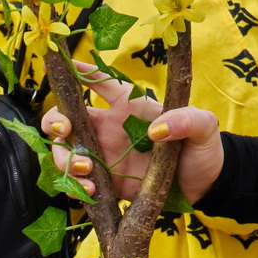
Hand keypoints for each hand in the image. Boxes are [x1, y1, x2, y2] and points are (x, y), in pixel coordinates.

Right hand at [40, 63, 224, 203]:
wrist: (203, 186)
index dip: (79, 72)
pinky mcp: (105, 183)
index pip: (99, 82)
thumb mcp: (203, 126)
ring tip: (86, 169)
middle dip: (54, 121)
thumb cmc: (201, 147)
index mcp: (130, 105)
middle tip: (63, 130)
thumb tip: (157, 129)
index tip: (59, 67)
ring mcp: (104, 156)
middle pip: (67, 117)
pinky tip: (92, 190)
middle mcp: (110, 128)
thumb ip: (188, 119)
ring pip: (65, 151)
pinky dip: (75, 186)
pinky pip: (76, 183)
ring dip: (64, 158)